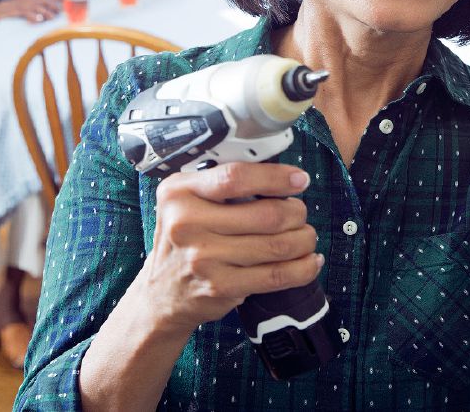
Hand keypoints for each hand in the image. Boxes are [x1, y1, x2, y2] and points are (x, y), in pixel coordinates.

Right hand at [0, 0, 62, 26]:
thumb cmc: (5, 16)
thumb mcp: (21, 12)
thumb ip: (32, 13)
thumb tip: (44, 19)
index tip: (68, 1)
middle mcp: (24, 0)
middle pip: (42, 1)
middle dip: (53, 6)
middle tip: (61, 12)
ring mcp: (17, 5)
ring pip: (35, 7)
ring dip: (45, 12)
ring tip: (51, 18)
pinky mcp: (11, 11)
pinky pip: (24, 13)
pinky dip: (32, 16)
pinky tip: (38, 20)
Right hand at [137, 162, 321, 335]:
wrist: (160, 293)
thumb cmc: (186, 238)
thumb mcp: (188, 199)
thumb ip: (222, 182)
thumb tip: (281, 175)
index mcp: (179, 192)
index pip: (236, 178)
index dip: (275, 177)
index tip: (300, 179)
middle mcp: (187, 224)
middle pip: (266, 214)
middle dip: (296, 212)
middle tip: (300, 213)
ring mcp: (204, 259)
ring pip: (277, 245)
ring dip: (304, 239)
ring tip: (306, 236)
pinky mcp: (221, 287)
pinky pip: (276, 276)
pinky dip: (303, 268)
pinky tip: (310, 261)